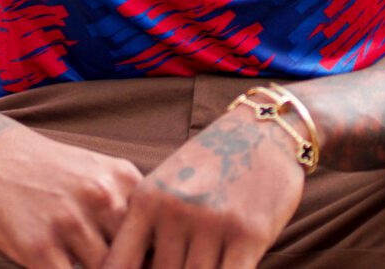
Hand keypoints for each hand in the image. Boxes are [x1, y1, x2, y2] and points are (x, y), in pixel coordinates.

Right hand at [0, 123, 142, 268]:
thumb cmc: (47, 170)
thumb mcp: (97, 171)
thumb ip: (126, 203)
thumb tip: (153, 252)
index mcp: (122, 179)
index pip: (157, 231)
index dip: (156, 257)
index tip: (150, 264)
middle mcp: (102, 198)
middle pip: (135, 257)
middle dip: (130, 268)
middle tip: (122, 267)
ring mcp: (70, 224)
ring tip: (85, 263)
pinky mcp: (39, 249)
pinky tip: (61, 267)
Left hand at [101, 108, 304, 268]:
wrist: (264, 129)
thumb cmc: (212, 162)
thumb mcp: (168, 183)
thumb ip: (149, 225)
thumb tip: (136, 266)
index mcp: (147, 199)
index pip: (121, 264)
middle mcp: (176, 211)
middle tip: (180, 264)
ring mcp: (213, 224)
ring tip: (199, 264)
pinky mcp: (249, 235)